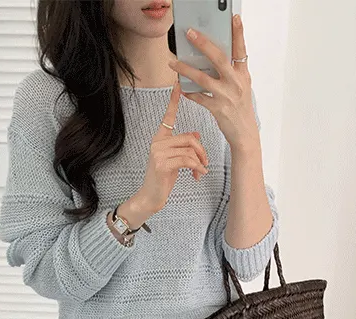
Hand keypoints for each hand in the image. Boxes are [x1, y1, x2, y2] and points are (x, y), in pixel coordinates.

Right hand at [127, 81, 207, 225]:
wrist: (150, 197)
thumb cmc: (163, 179)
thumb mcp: (175, 160)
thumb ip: (184, 147)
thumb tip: (197, 135)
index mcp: (160, 139)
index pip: (168, 117)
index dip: (173, 101)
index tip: (177, 84)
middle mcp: (157, 142)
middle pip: (189, 138)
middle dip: (201, 152)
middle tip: (205, 163)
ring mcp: (158, 153)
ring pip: (190, 149)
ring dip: (200, 162)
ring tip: (200, 172)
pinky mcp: (162, 164)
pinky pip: (187, 160)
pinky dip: (196, 168)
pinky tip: (197, 175)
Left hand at [168, 14, 258, 149]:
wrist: (245, 134)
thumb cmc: (241, 109)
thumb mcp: (242, 87)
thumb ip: (231, 72)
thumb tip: (213, 58)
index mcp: (243, 75)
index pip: (241, 50)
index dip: (238, 33)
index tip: (234, 18)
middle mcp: (236, 83)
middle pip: (218, 58)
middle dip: (203, 44)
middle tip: (190, 33)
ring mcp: (226, 95)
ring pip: (202, 78)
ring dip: (185, 69)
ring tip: (173, 63)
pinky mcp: (218, 108)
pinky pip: (199, 97)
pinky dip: (189, 92)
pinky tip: (182, 88)